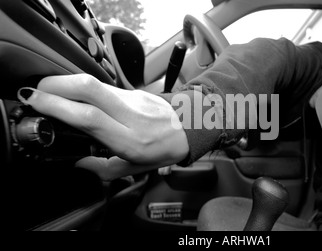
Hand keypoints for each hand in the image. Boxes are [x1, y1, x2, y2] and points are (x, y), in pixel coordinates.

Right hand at [17, 74, 188, 175]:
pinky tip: (74, 93)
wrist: (189, 127)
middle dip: (58, 85)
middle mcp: (131, 116)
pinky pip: (104, 86)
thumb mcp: (134, 168)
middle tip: (39, 91)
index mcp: (130, 140)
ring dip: (68, 83)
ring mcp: (133, 99)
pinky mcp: (133, 90)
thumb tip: (78, 163)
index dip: (61, 107)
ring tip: (51, 91)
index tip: (40, 102)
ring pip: (96, 83)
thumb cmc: (163, 149)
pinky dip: (83, 87)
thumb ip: (103, 168)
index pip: (91, 117)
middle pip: (91, 89)